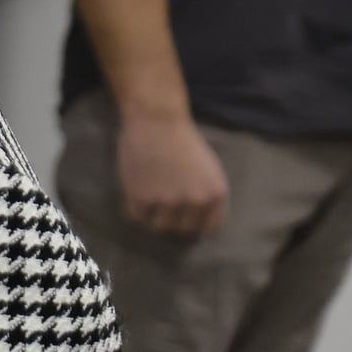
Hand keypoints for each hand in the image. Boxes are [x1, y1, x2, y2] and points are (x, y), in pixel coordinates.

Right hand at [118, 109, 228, 237]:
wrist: (157, 121)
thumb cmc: (183, 140)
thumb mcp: (209, 170)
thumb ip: (205, 195)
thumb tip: (196, 221)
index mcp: (216, 195)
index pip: (209, 228)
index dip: (195, 223)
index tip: (185, 217)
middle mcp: (195, 202)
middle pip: (182, 230)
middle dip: (173, 221)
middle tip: (163, 207)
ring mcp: (168, 202)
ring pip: (159, 226)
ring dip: (153, 216)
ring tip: (150, 198)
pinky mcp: (142, 198)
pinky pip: (137, 216)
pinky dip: (135, 207)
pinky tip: (137, 191)